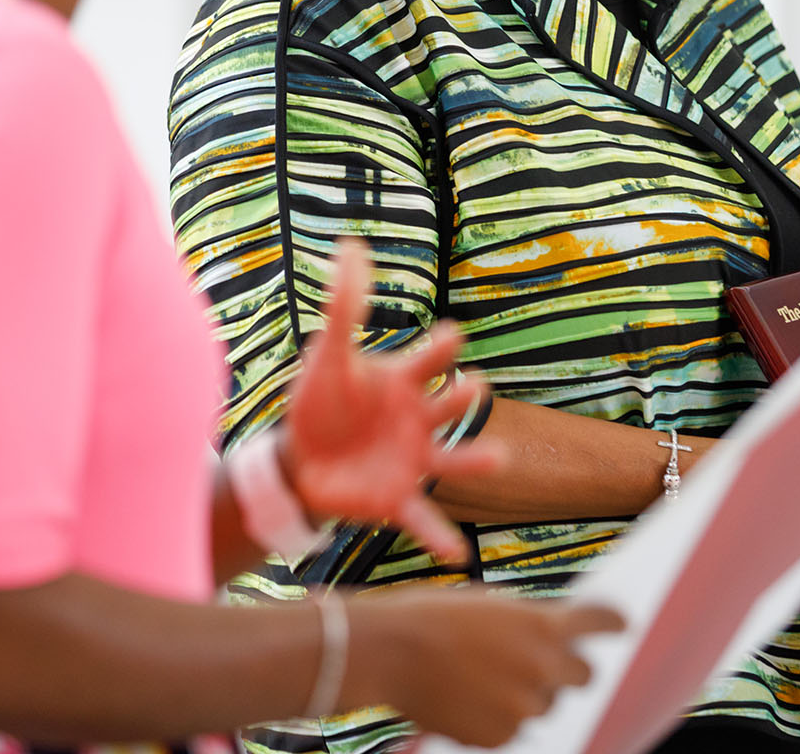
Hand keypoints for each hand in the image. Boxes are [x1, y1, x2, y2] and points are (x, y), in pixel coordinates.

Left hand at [281, 239, 501, 562]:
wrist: (301, 460)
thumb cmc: (321, 402)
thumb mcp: (327, 355)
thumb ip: (343, 305)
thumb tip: (350, 245)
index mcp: (404, 381)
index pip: (432, 357)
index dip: (442, 346)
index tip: (452, 335)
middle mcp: (419, 420)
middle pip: (452, 404)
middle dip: (464, 396)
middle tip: (474, 387)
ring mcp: (413, 461)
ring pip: (454, 461)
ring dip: (476, 459)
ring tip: (498, 459)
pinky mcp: (397, 499)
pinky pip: (424, 519)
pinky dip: (441, 536)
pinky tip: (459, 554)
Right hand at [346, 590, 623, 746]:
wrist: (388, 651)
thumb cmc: (433, 617)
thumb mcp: (491, 605)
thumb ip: (529, 622)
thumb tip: (554, 638)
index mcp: (544, 625)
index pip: (604, 623)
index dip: (615, 623)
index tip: (622, 626)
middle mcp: (544, 668)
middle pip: (586, 675)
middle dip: (568, 669)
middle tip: (544, 662)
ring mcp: (524, 708)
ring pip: (547, 705)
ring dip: (530, 694)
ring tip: (486, 677)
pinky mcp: (502, 738)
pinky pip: (516, 729)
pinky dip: (501, 717)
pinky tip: (470, 697)